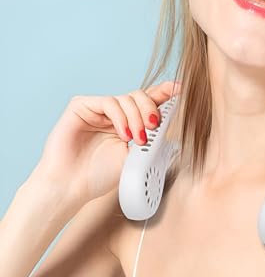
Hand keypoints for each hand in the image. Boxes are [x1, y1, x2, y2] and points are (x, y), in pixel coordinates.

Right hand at [34, 81, 181, 207]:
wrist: (71, 187)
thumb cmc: (100, 176)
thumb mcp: (135, 158)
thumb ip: (150, 141)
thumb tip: (171, 128)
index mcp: (129, 123)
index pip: (149, 102)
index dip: (165, 93)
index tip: (180, 89)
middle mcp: (115, 113)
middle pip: (140, 96)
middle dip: (151, 109)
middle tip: (154, 128)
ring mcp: (98, 109)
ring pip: (127, 98)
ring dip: (137, 118)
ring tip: (137, 140)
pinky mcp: (81, 106)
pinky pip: (109, 102)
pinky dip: (121, 117)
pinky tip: (123, 134)